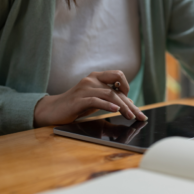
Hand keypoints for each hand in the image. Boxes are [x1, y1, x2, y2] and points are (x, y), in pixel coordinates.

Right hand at [33, 71, 147, 127]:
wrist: (53, 110)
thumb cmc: (76, 105)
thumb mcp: (97, 100)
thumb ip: (111, 99)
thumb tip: (130, 102)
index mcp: (97, 76)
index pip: (119, 79)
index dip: (129, 90)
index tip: (135, 106)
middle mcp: (91, 79)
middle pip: (117, 88)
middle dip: (130, 103)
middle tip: (140, 116)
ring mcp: (84, 89)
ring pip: (109, 94)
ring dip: (123, 107)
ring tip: (130, 116)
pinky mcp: (78, 100)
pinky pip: (96, 100)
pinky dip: (108, 106)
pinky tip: (116, 111)